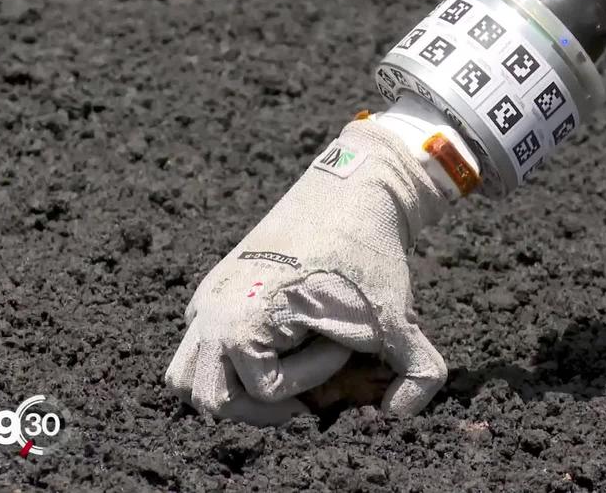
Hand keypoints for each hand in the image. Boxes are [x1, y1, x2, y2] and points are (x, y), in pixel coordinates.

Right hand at [164, 118, 451, 425]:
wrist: (348, 191)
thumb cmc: (366, 256)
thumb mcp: (398, 319)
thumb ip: (416, 372)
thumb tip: (400, 414)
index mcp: (244, 321)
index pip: (265, 391)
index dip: (314, 378)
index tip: (341, 340)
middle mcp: (213, 312)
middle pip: (211, 399)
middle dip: (260, 404)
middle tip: (303, 385)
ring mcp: (208, 300)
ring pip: (188, 376)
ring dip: (233, 389)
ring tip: (280, 375)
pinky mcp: (215, 289)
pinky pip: (194, 346)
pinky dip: (225, 363)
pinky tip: (275, 347)